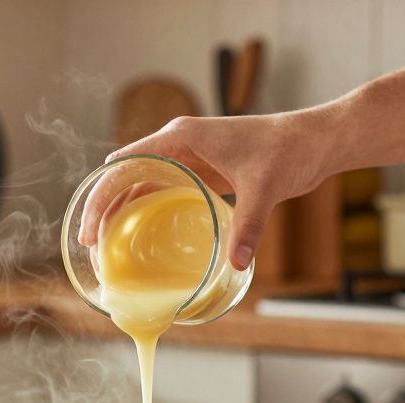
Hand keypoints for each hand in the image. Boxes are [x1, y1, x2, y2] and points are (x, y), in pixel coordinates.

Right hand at [79, 112, 337, 269]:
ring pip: (138, 185)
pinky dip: (144, 213)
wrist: (314, 141)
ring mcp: (186, 158)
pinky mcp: (198, 172)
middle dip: (102, 208)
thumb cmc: (288, 150)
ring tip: (106, 249)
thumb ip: (248, 225)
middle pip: (124, 176)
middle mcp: (176, 144)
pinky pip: (160, 192)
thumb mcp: (265, 188)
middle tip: (91, 247)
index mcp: (181, 137)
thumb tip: (235, 263)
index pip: (124, 164)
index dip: (101, 196)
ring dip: (120, 213)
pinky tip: (138, 240)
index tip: (90, 230)